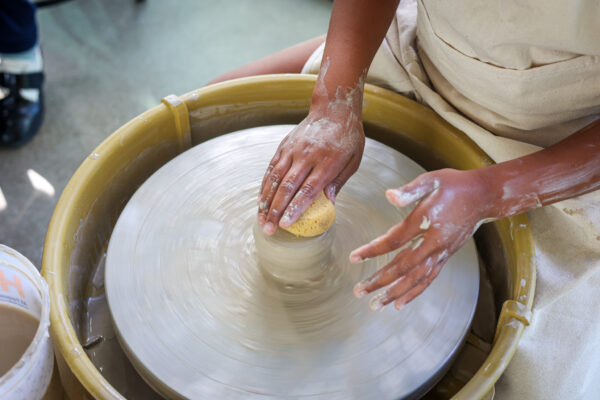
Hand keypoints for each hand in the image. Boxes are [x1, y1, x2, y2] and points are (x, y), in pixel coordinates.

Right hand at [258, 107, 364, 234]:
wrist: (333, 109)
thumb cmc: (347, 137)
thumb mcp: (353, 161)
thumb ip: (338, 182)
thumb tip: (328, 205)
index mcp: (327, 162)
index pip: (308, 189)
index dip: (295, 208)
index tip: (286, 224)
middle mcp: (307, 156)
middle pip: (287, 187)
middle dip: (276, 210)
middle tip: (269, 229)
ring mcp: (292, 150)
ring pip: (275, 179)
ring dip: (265, 201)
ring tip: (261, 219)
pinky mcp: (284, 146)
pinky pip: (271, 169)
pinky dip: (264, 186)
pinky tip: (261, 201)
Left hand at [349, 168, 492, 310]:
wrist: (484, 196)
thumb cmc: (455, 185)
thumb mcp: (432, 180)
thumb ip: (410, 190)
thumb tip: (389, 196)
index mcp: (425, 222)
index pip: (394, 241)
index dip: (372, 250)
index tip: (353, 258)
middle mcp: (433, 243)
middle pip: (402, 268)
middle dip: (379, 281)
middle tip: (358, 291)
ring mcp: (441, 253)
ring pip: (415, 279)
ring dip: (394, 293)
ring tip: (376, 305)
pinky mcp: (446, 257)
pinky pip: (428, 280)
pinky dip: (413, 293)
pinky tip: (400, 304)